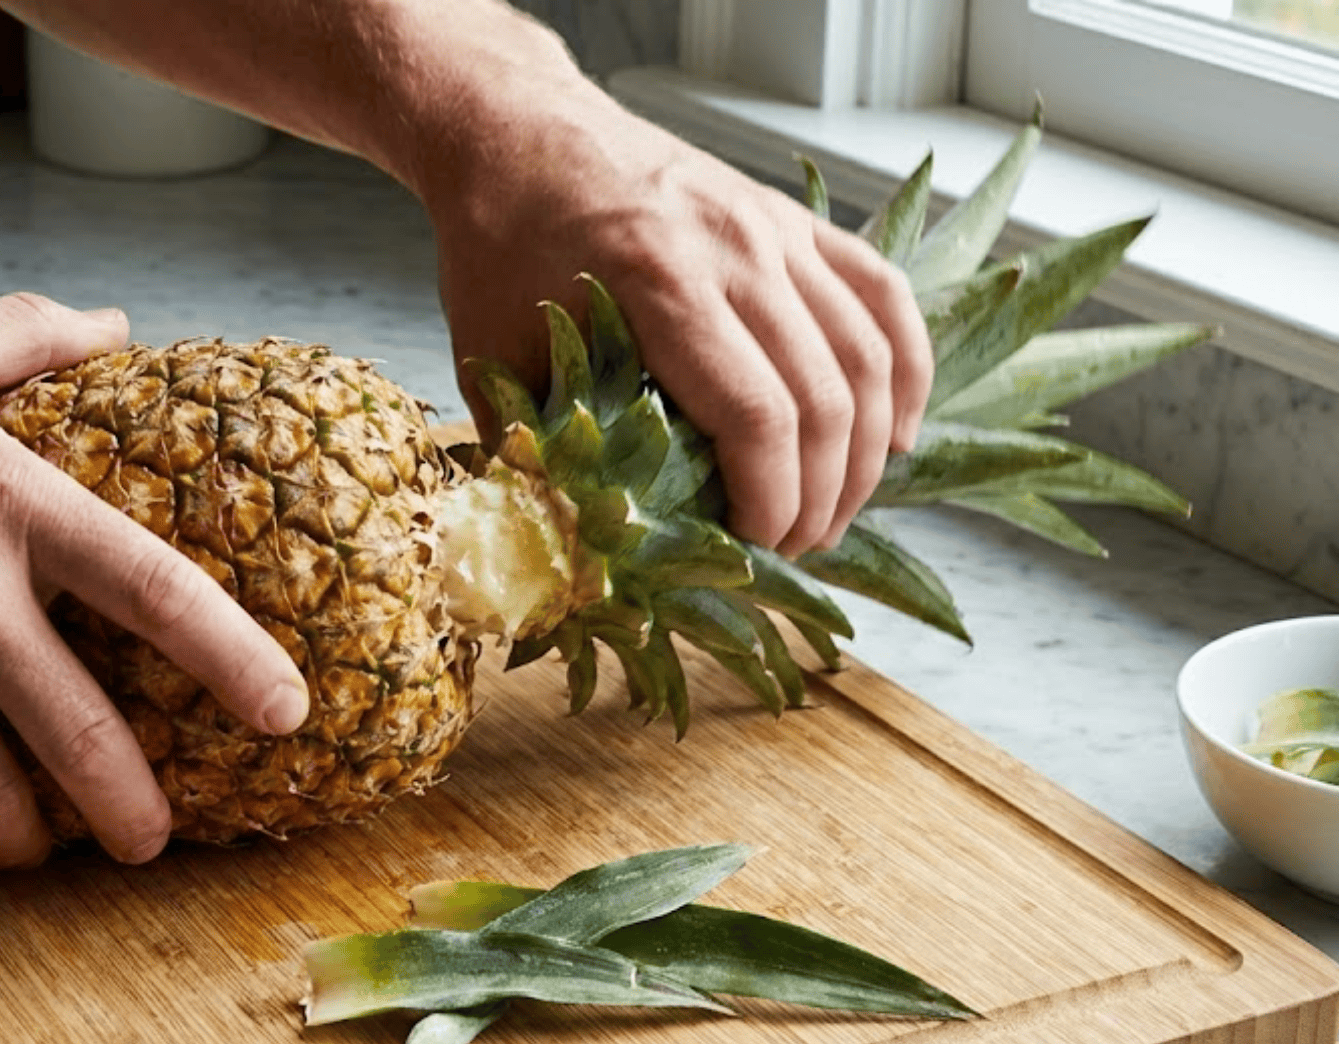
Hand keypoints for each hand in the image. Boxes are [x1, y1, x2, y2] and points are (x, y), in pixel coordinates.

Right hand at [0, 295, 307, 865]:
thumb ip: (32, 334)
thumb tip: (121, 323)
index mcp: (12, 505)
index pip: (156, 590)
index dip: (235, 658)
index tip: (286, 710)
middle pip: (82, 735)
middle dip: (132, 808)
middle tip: (156, 840)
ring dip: (28, 836)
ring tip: (42, 845)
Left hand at [424, 95, 933, 556]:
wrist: (517, 133)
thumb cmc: (497, 243)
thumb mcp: (491, 354)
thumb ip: (534, 454)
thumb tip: (571, 554)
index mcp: (659, 283)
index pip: (757, 414)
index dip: (772, 500)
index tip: (756, 549)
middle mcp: (736, 249)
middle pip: (827, 396)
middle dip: (822, 494)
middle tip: (793, 550)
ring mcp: (775, 227)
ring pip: (870, 352)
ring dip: (868, 448)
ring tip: (834, 512)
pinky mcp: (793, 218)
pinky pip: (882, 294)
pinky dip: (907, 368)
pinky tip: (899, 432)